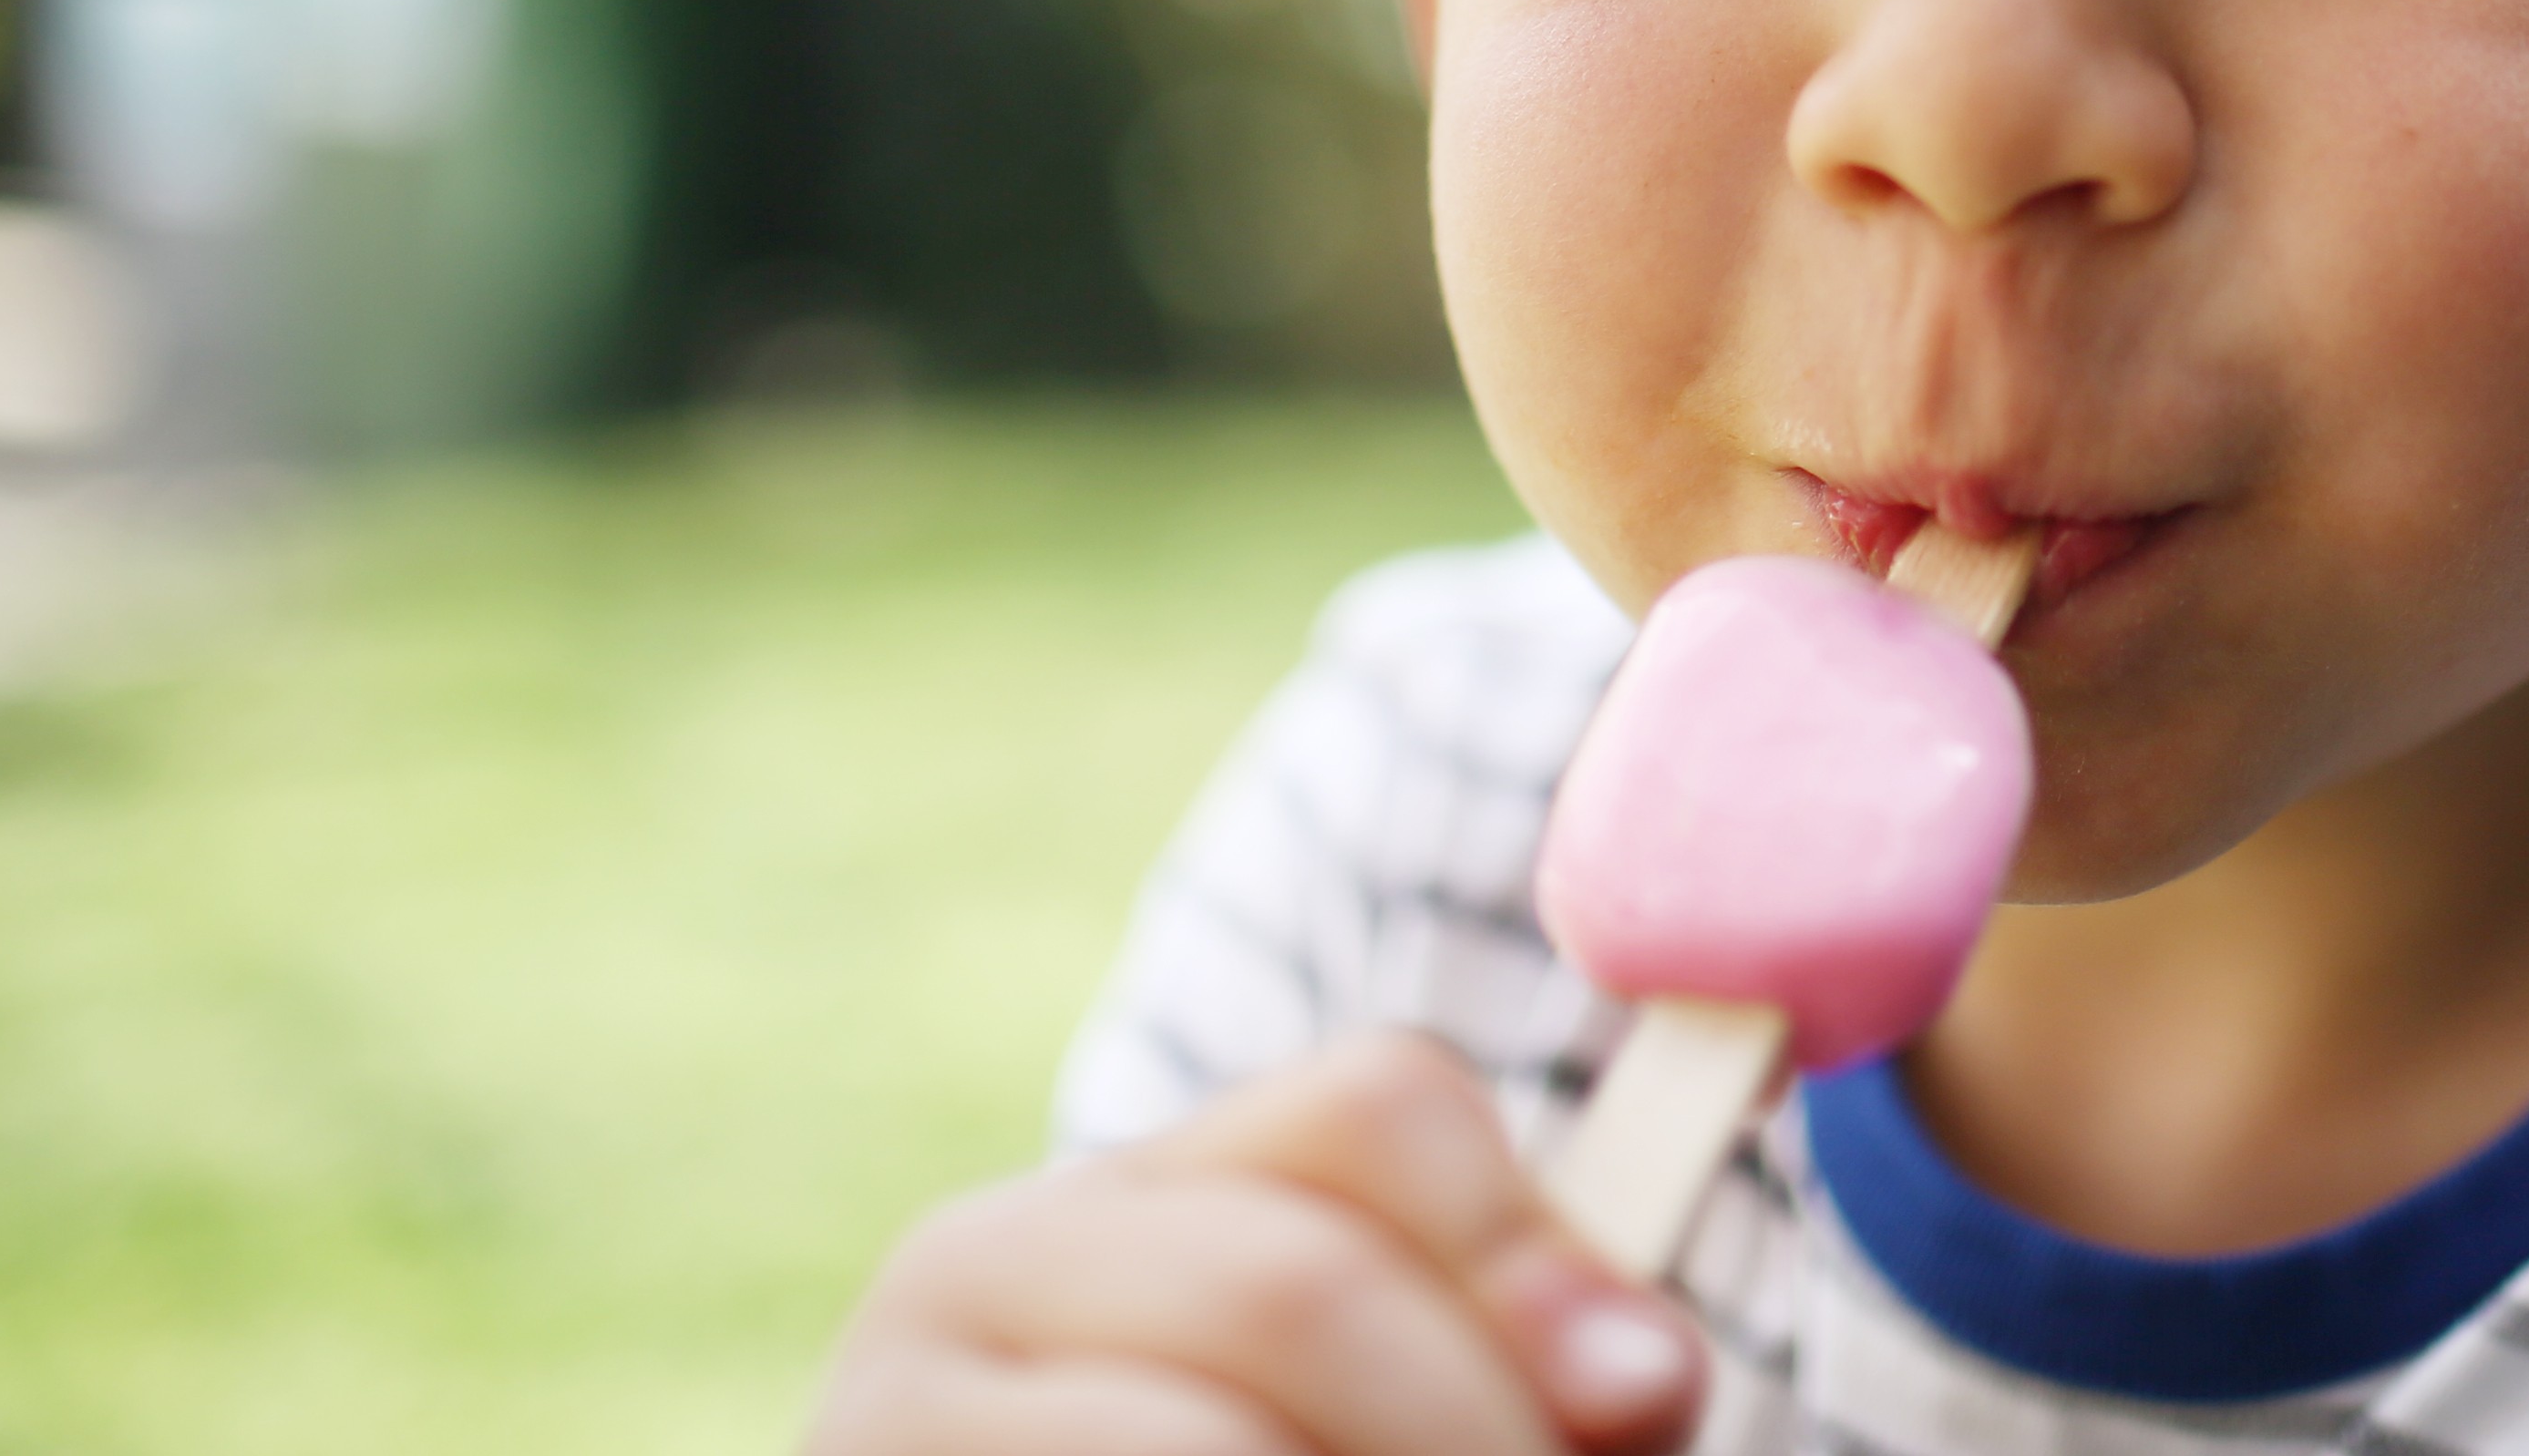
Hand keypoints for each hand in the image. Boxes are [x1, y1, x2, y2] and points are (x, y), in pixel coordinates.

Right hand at [806, 1029, 1706, 1454]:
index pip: (1380, 1105)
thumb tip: (1641, 1377)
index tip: (1646, 1399)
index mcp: (1133, 1189)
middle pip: (1298, 1280)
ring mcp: (881, 1415)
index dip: (1534, 1251)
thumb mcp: (1383, 1430)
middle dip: (1472, 1431)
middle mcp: (975, 1264)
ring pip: (1208, 1436)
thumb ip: (1517, 1386)